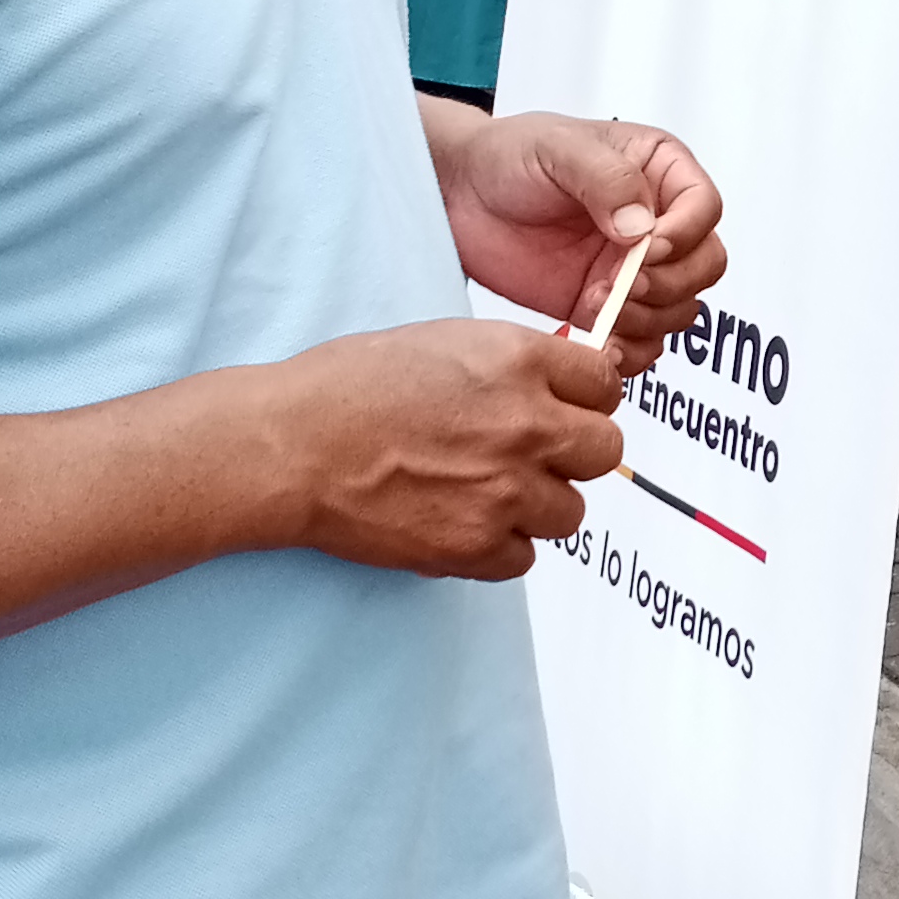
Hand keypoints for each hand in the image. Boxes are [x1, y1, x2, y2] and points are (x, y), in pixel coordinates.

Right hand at [279, 319, 625, 579]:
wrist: (292, 447)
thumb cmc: (346, 387)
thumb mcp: (442, 341)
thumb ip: (510, 363)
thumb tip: (554, 383)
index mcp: (518, 361)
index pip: (606, 385)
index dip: (584, 398)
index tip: (567, 408)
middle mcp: (526, 425)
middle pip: (604, 451)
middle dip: (573, 453)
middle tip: (532, 454)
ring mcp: (507, 491)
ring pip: (569, 513)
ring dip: (536, 506)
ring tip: (485, 492)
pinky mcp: (477, 545)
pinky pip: (523, 557)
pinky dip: (498, 546)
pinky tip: (461, 521)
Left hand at [424, 106, 723, 364]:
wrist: (458, 195)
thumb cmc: (508, 156)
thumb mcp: (558, 147)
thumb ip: (606, 179)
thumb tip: (642, 227)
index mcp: (658, 171)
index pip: (704, 207)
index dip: (686, 234)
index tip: (648, 248)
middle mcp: (656, 222)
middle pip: (704, 264)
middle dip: (669, 283)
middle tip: (621, 286)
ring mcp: (632, 268)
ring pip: (681, 308)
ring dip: (647, 318)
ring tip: (597, 306)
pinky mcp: (605, 306)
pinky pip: (644, 341)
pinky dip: (631, 351)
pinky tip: (601, 344)